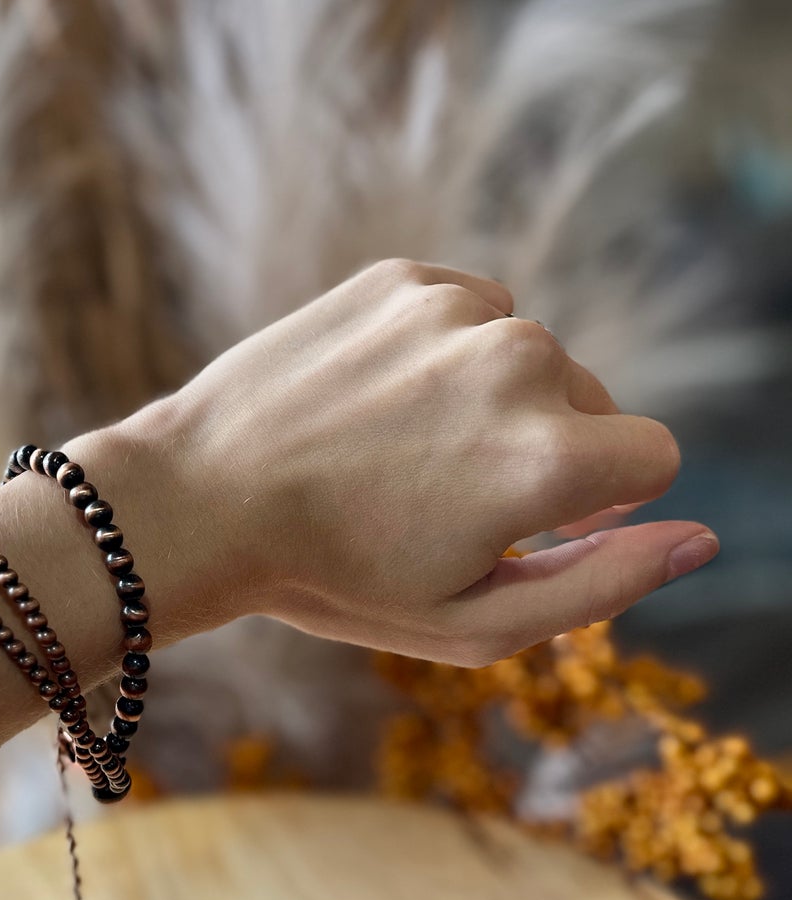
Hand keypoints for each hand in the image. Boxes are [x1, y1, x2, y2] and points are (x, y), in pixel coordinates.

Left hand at [109, 259, 716, 664]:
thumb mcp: (476, 622)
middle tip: (440, 496)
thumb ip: (606, 584)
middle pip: (592, 401)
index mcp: (550, 458)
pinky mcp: (401, 277)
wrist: (197, 500)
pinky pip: (468, 310)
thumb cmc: (335, 579)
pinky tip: (374, 399)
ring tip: (396, 448)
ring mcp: (455, 311)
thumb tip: (701, 538)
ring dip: (489, 395)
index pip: (654, 458)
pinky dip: (441, 350)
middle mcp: (519, 363)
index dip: (601, 503)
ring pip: (527, 353)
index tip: (533, 522)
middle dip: (545, 446)